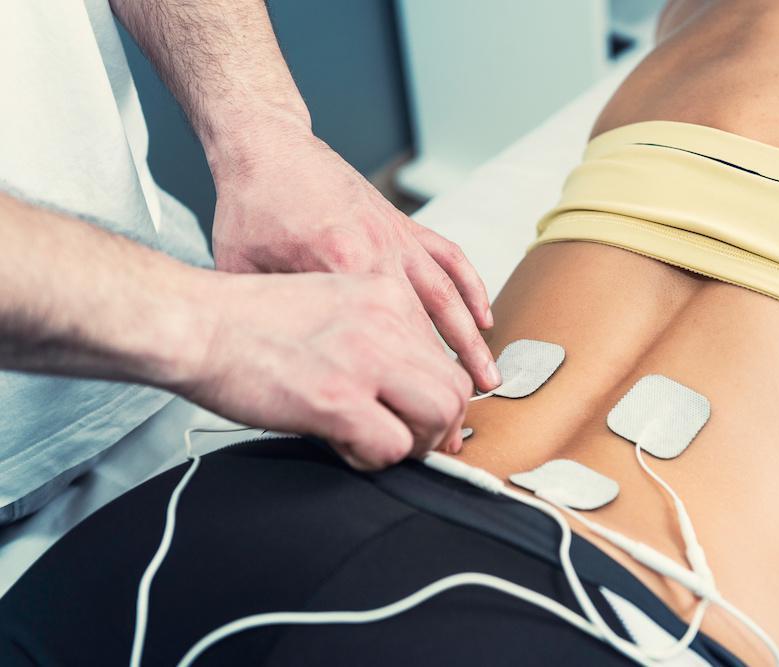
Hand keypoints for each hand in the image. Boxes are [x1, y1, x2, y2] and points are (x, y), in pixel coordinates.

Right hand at [179, 271, 473, 467]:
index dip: (439, 396)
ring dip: (420, 444)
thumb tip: (398, 386)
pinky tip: (346, 447)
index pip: (443, 355)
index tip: (426, 418)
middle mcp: (384, 322)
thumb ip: (372, 336)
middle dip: (443, 425)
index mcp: (384, 295)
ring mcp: (364, 359)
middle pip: (456, 387)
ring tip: (385, 446)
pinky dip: (376, 459)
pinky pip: (393, 446)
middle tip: (414, 441)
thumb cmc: (246, 320)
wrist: (195, 322)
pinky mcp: (338, 398)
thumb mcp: (328, 305)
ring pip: (440, 415)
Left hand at [210, 129, 499, 390]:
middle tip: (465, 411)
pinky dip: (471, 287)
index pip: (383, 334)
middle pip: (425, 322)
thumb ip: (275, 318)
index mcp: (342, 263)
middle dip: (449, 372)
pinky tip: (484, 315)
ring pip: (447, 295)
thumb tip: (289, 367)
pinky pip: (449, 257)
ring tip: (488, 377)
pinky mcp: (403, 224)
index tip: (414, 416)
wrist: (269, 147)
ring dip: (471, 338)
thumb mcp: (243, 268)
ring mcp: (397, 237)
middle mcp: (381, 250)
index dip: (404, 381)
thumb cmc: (251, 204)